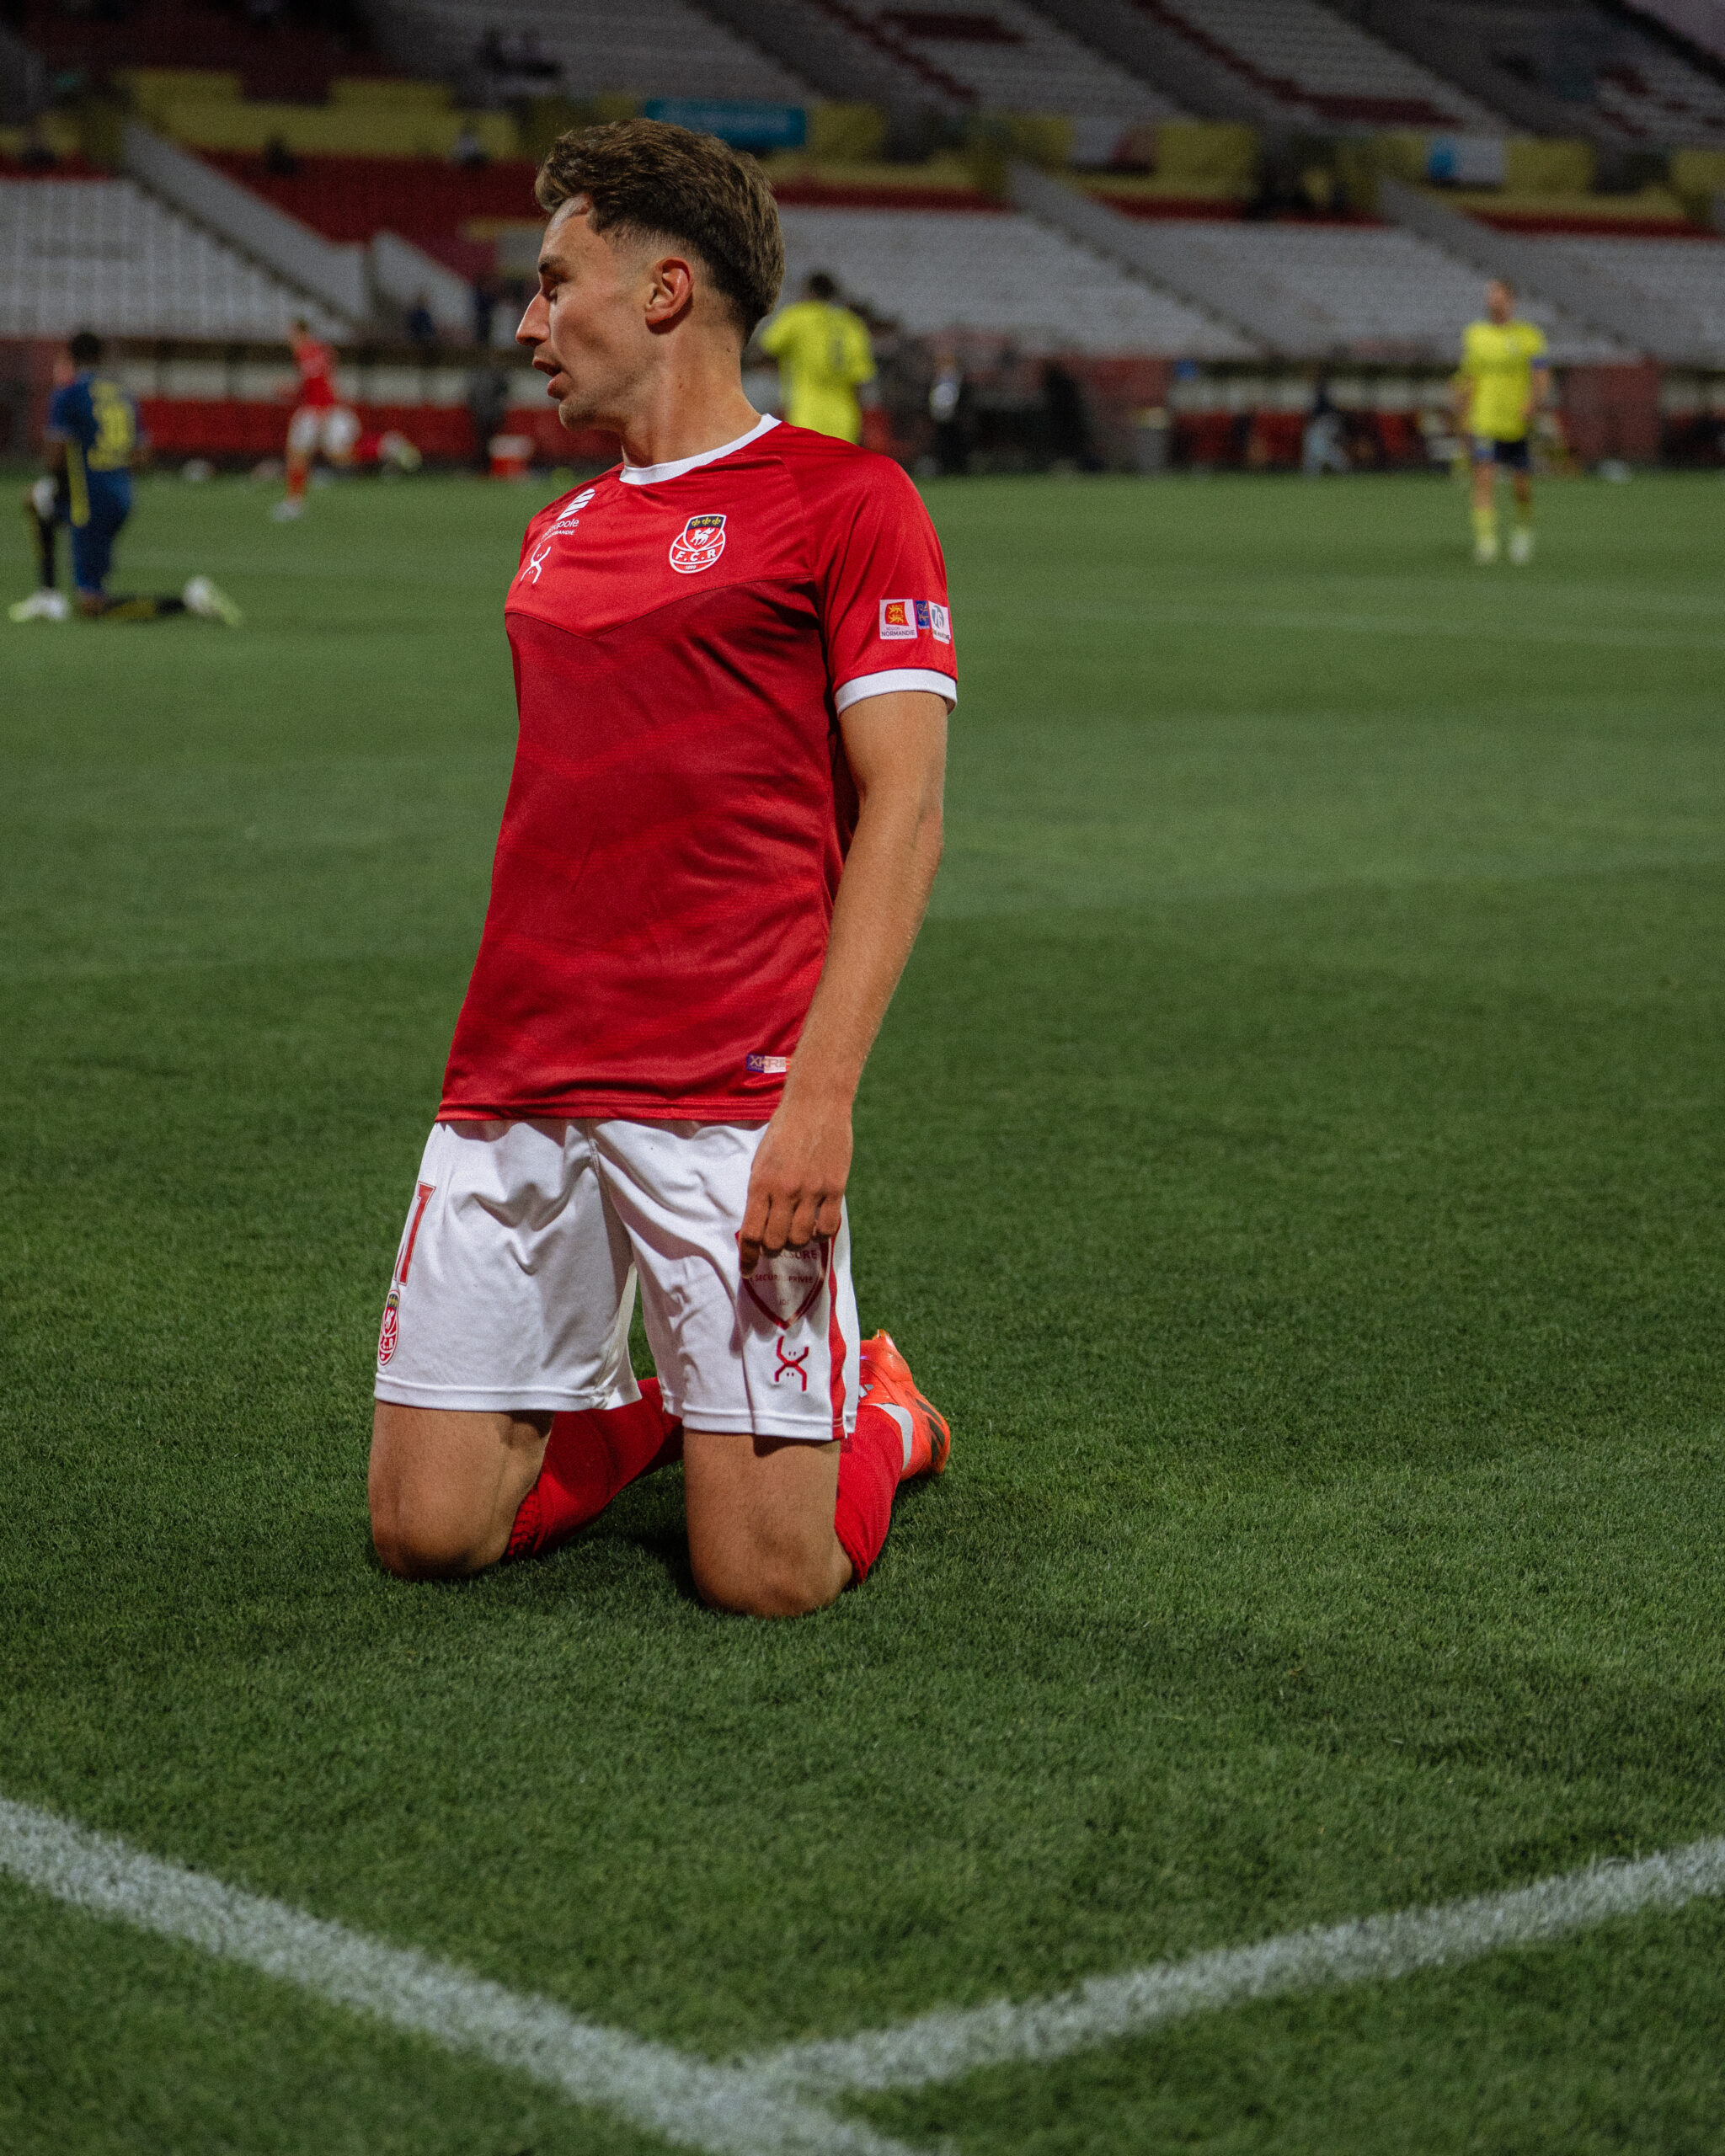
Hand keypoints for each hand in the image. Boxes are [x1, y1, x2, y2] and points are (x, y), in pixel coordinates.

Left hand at [739, 1092, 851, 1273]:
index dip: (748, 1259)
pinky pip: (827, 1227)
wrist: (816, 1104)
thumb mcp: (761, 1160)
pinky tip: (817, 1224)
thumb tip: (760, 1226)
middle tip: (777, 1240)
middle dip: (773, 1248)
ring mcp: (812, 1190)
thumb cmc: (784, 1130)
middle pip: (776, 1242)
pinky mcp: (835, 1187)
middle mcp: (785, 1191)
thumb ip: (760, 1193)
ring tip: (798, 1230)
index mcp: (761, 1183)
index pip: (751, 1234)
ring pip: (801, 1239)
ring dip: (797, 1241)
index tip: (748, 1270)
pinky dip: (820, 1233)